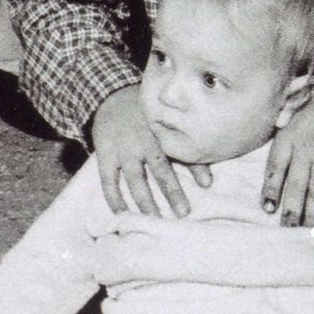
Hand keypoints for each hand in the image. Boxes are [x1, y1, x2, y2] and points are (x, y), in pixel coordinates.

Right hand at [90, 85, 201, 217]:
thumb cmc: (147, 115)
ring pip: (135, 178)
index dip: (196, 168)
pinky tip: (122, 213)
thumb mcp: (167, 125)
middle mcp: (144, 139)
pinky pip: (109, 180)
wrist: (110, 95)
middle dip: (173, 192)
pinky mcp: (105, 153)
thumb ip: (187, 151)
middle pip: (161, 169)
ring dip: (145, 200)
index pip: (182, 151)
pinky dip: (114, 197)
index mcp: (163, 130)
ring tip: (154, 219)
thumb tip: (208, 184)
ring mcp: (123, 147)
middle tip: (183, 213)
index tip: (207, 186)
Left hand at [262, 75, 313, 227]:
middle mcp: (304, 149)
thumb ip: (284, 139)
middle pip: (294, 186)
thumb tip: (278, 166)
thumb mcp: (294, 117)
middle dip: (290, 210)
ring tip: (308, 230)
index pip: (274, 169)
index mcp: (288, 138)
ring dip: (311, 213)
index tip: (268, 209)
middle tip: (288, 229)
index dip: (270, 190)